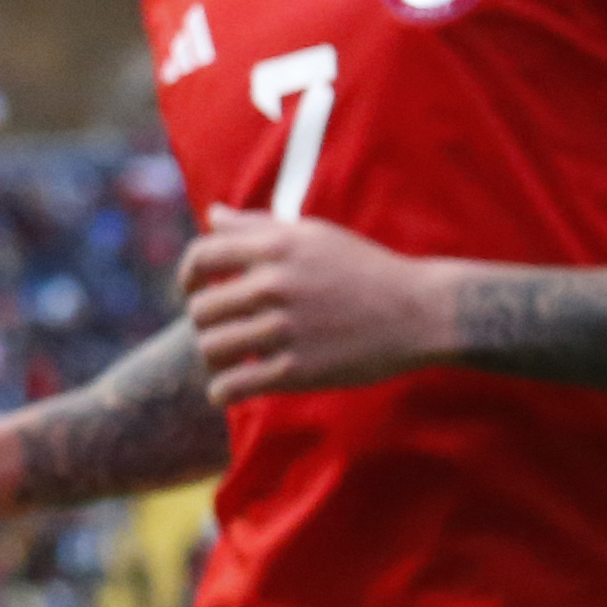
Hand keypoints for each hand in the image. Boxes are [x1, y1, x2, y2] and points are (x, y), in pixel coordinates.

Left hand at [180, 206, 460, 402]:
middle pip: (201, 309)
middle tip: (219, 329)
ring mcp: (285, 329)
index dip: (187, 276)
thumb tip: (212, 215)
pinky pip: (235, 385)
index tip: (192, 290)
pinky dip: (221, 391)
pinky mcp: (299, 370)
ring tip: (225, 359)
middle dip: (203, 322)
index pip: (200, 258)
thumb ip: (256, 225)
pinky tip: (226, 390)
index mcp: (274, 248)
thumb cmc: (363, 269)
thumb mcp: (311, 235)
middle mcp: (274, 285)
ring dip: (212, 356)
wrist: (420, 311)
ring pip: (212, 348)